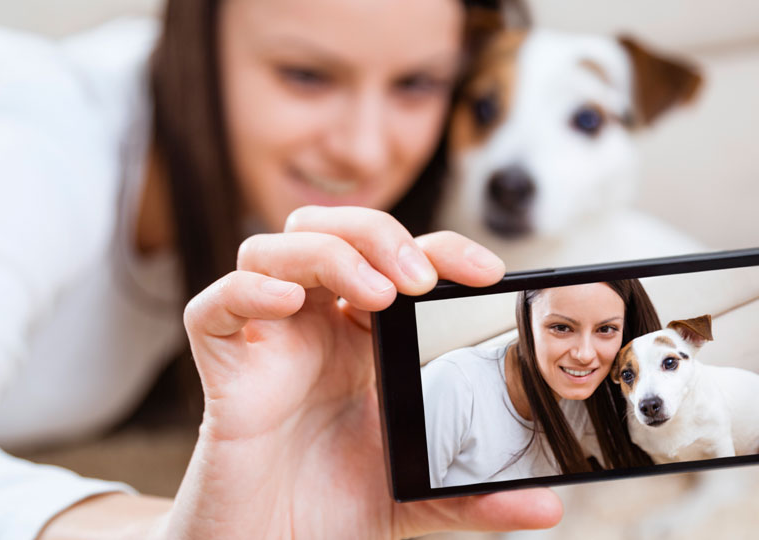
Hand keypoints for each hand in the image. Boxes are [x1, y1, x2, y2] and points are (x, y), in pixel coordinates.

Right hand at [166, 206, 561, 538]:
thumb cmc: (328, 514)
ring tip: (374, 294)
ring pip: (270, 250)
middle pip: (328, 231)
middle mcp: (312, 331)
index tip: (486, 272)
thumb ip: (473, 497)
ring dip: (326, 253)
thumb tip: (545, 508)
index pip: (394, 261)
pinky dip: (246, 292)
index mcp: (360, 343)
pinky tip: (286, 304)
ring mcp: (266, 346)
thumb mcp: (414, 500)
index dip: (439, 250)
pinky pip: (212, 309)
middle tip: (417, 278)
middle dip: (376, 232)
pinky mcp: (223, 373)